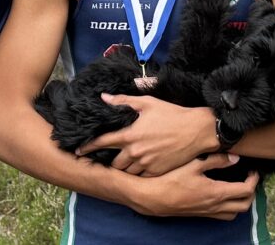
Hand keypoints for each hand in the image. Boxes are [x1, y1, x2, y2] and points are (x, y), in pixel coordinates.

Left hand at [77, 94, 217, 175]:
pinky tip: (140, 165)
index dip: (87, 147)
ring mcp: (146, 164)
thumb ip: (124, 101)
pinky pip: (140, 176)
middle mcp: (135, 152)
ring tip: (126, 161)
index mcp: (129, 135)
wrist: (196, 131)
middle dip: (110, 160)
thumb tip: (104, 98)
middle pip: (113, 163)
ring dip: (124, 167)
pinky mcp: (156, 172)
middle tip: (110, 156)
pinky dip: (137, 172)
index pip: (102, 143)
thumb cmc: (172, 114)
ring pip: (126, 171)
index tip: (78, 151)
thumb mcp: (147, 103)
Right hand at [129, 153, 258, 219]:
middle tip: (249, 178)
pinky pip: (223, 215)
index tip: (253, 170)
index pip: (245, 190)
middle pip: (245, 205)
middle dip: (251, 192)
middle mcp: (215, 206)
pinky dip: (230, 207)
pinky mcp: (201, 214)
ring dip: (241, 202)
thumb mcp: (194, 164)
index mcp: (216, 193)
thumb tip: (235, 157)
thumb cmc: (171, 179)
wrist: (153, 198)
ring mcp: (208, 212)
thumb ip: (216, 160)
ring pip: (235, 213)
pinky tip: (223, 195)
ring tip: (239, 187)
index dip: (253, 180)